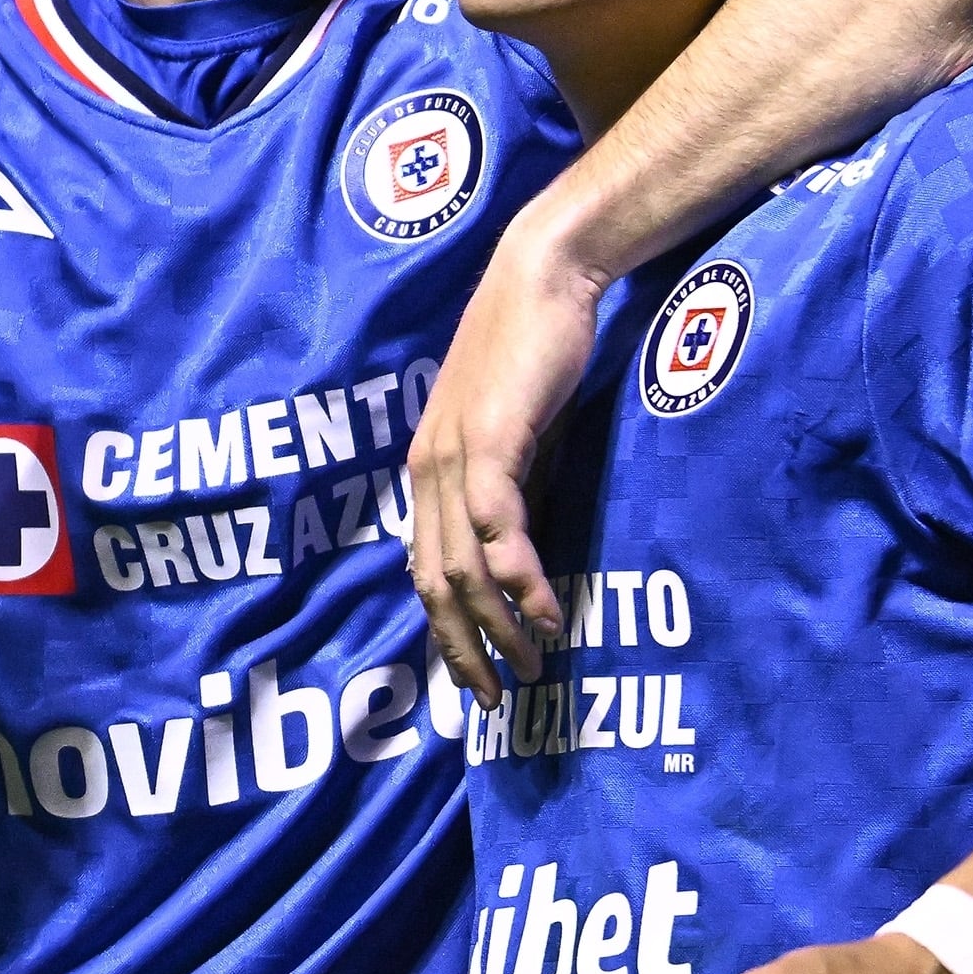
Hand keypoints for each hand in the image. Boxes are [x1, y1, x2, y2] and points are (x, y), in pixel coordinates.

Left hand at [406, 195, 607, 693]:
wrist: (546, 273)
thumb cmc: (536, 349)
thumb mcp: (520, 436)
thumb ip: (516, 490)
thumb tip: (527, 554)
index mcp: (428, 472)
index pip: (426, 572)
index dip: (446, 634)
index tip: (476, 681)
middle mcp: (428, 470)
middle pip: (434, 585)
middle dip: (465, 650)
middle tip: (500, 699)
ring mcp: (454, 455)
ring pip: (463, 566)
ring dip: (499, 627)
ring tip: (535, 666)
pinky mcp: (490, 438)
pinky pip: (497, 525)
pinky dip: (521, 577)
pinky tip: (546, 611)